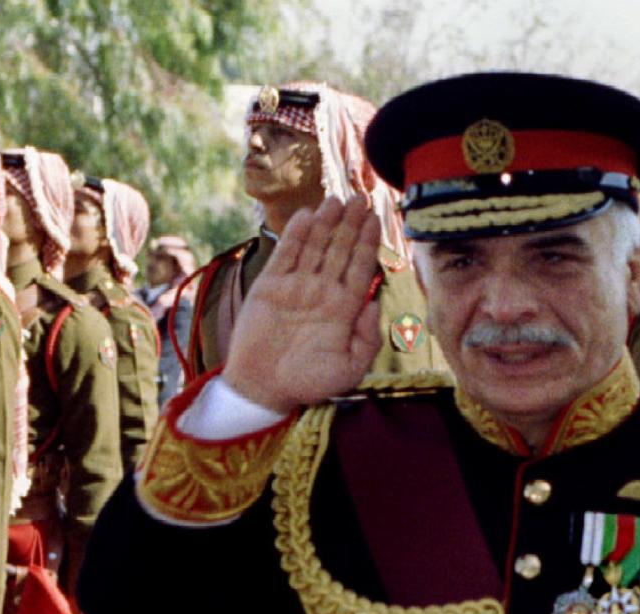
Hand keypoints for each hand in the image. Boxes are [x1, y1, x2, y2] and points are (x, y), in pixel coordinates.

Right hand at [224, 196, 383, 414]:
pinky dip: (295, 235)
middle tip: (360, 199)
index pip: (360, 267)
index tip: (375, 219)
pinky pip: (285, 255)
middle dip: (350, 225)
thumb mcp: (349, 370)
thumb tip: (376, 304)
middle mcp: (321, 292)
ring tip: (336, 200)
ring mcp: (296, 287)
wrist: (263, 388)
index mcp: (343, 308)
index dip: (368, 242)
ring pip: (314, 247)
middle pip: (340, 250)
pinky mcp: (270, 286)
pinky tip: (306, 215)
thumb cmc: (307, 383)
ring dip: (325, 223)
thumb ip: (368, 340)